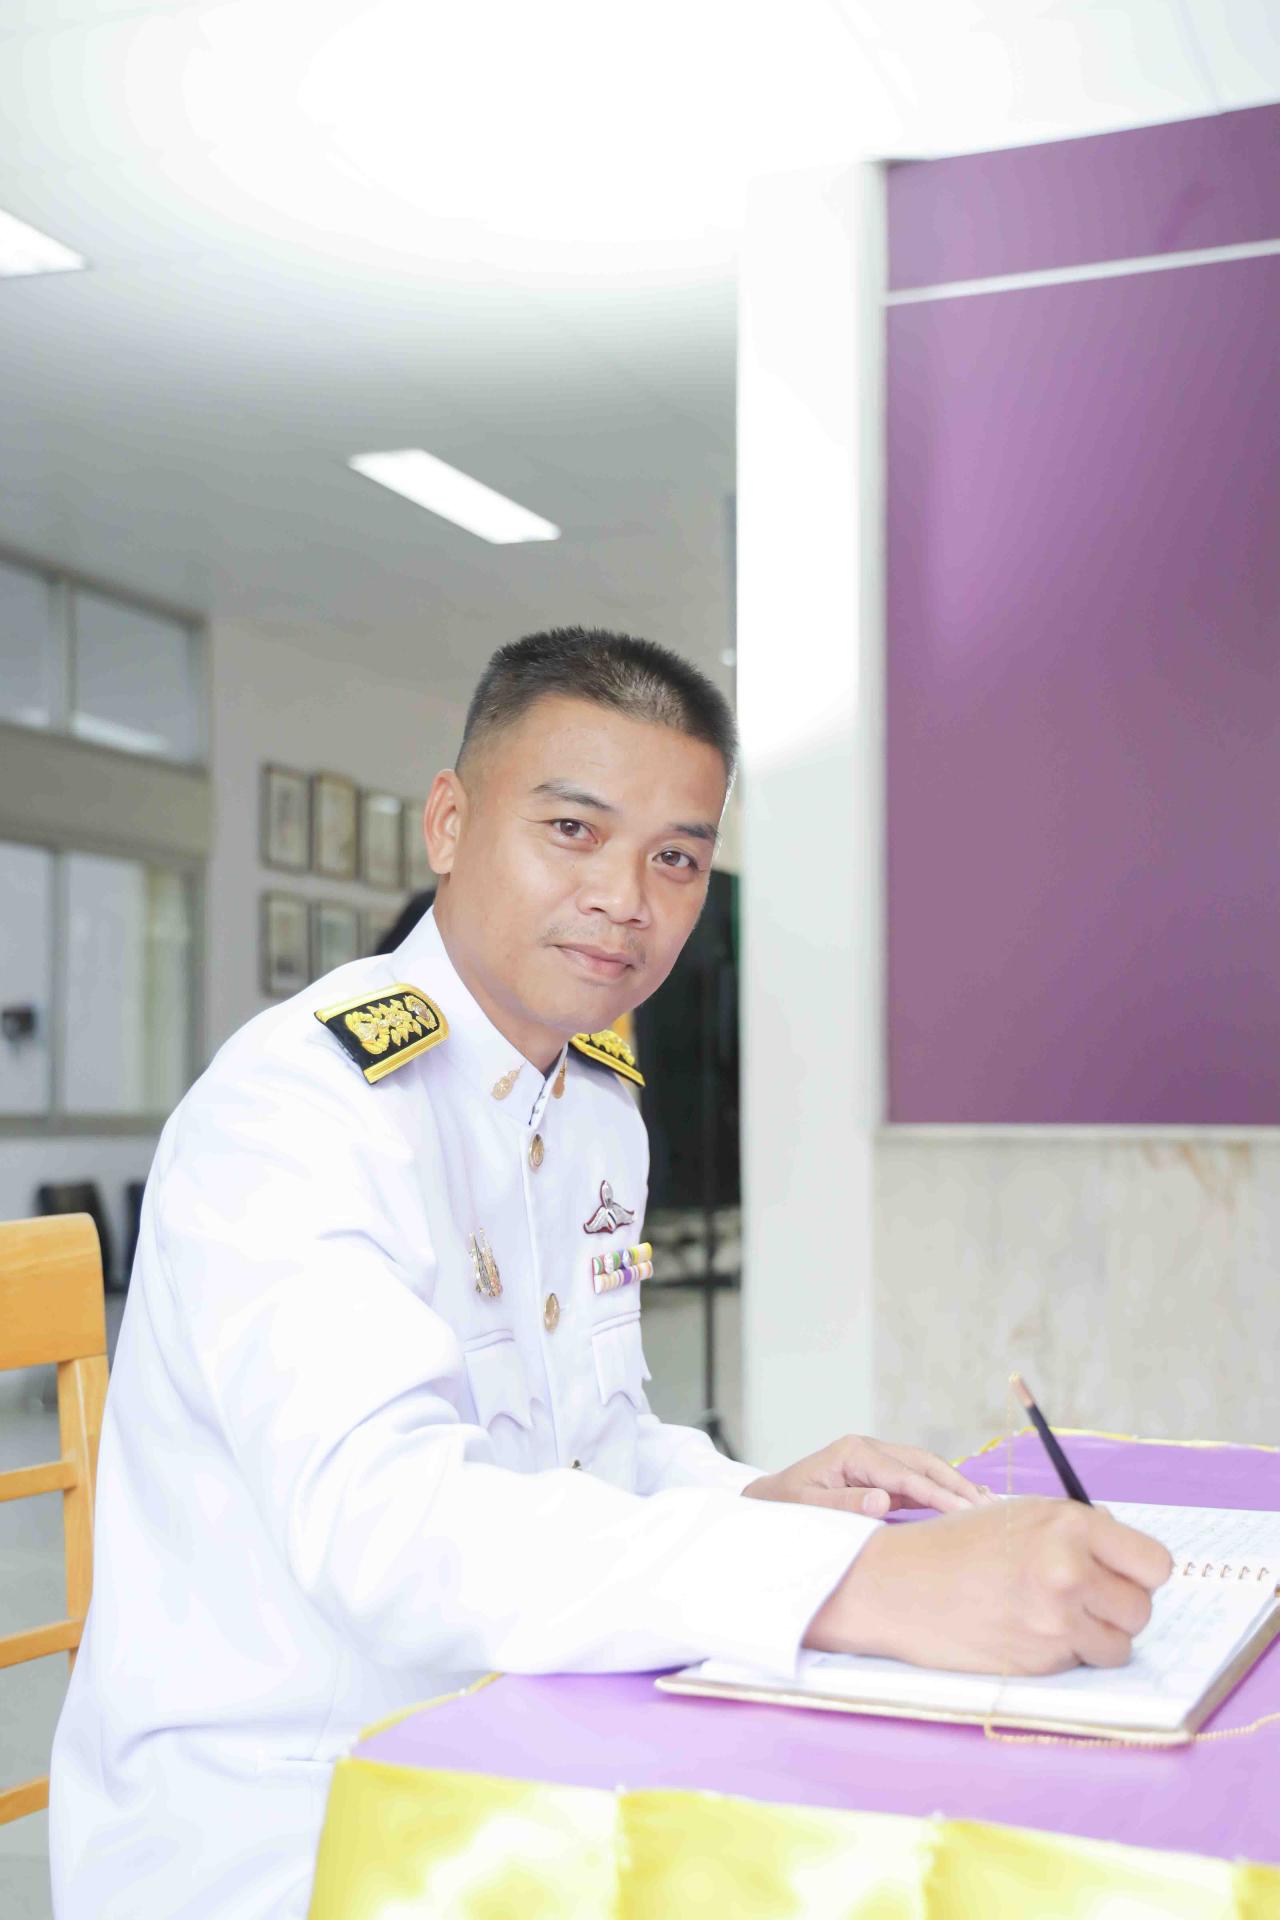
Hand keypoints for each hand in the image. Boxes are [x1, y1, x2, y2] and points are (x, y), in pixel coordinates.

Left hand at [741, 1434, 993, 1517]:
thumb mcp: (809, 1507)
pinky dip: (940, 1490)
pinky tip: (962, 1503)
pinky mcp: (878, 1475)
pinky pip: (915, 1481)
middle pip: (922, 1462)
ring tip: (987, 1504)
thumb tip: (884, 1500)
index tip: (966, 1510)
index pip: (905, 1474)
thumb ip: (846, 1504)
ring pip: (923, 1468)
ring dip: (953, 1484)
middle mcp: (867, 1449)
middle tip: (989, 1507)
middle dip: (956, 1483)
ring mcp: (874, 1460)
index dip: (938, 1493)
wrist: (766, 1501)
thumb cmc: (785, 1505)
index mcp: (853, 1452)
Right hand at [805, 1498, 1173, 1673]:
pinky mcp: (1040, 1663)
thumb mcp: (1021, 1515)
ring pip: (1118, 1645)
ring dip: (1096, 1637)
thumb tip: (1126, 1549)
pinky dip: (1065, 1655)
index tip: (1122, 1575)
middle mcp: (1069, 1571)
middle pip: (1142, 1609)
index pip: (1155, 1563)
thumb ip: (1078, 1530)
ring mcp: (1056, 1622)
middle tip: (1081, 1597)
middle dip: (1117, 1607)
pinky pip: (1081, 1664)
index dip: (1140, 1572)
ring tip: (1053, 1616)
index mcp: (1069, 1525)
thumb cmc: (957, 1545)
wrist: (899, 1584)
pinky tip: (1027, 1632)